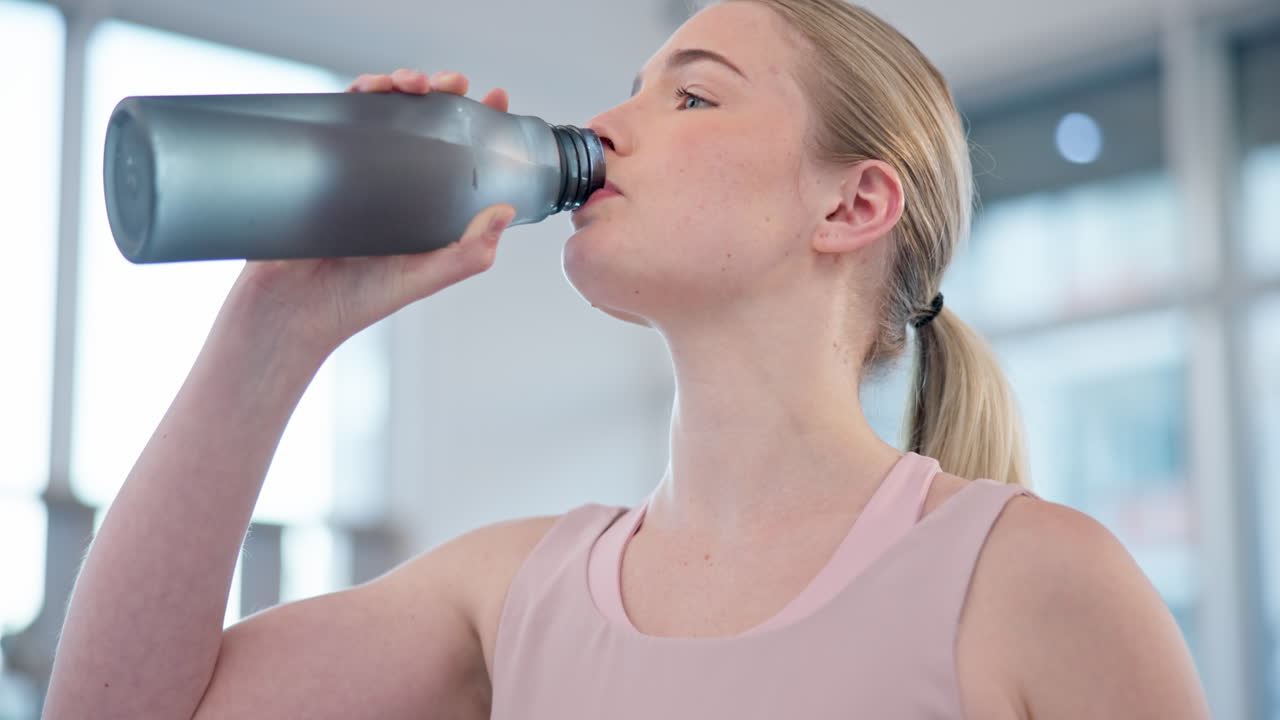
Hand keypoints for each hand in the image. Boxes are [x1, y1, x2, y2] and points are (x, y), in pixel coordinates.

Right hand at [232, 69, 515, 356]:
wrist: (289, 306)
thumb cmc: (357, 300)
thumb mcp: (423, 278)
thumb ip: (468, 254)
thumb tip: (505, 211)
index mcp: (428, 208)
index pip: (462, 156)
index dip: (481, 124)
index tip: (496, 99)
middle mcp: (398, 185)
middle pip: (425, 122)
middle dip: (441, 93)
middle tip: (452, 84)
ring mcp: (359, 170)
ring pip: (386, 112)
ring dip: (400, 86)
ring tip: (412, 84)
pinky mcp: (324, 160)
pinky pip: (342, 117)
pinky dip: (357, 94)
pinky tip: (369, 89)